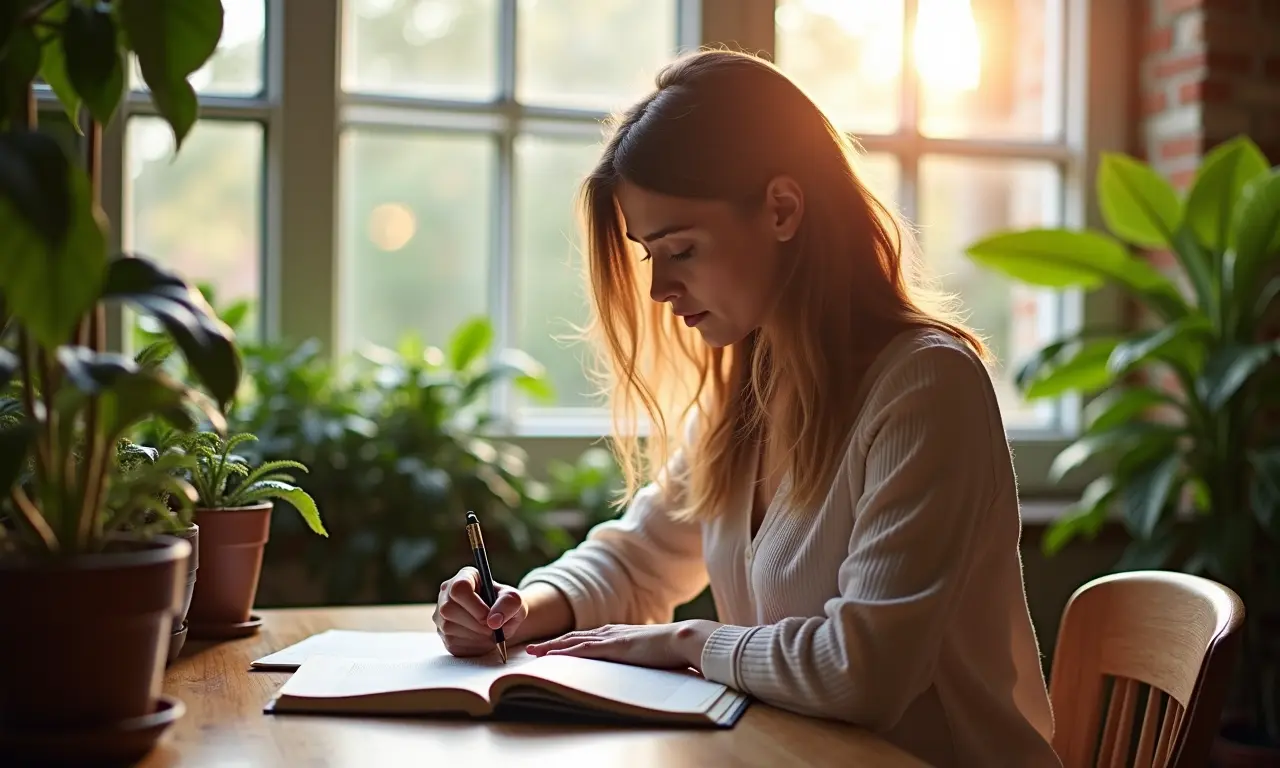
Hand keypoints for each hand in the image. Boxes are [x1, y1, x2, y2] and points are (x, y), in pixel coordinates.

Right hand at [434, 566, 525, 656]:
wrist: (503, 621)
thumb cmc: (506, 605)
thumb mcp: (514, 599)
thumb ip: (508, 604)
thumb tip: (493, 622)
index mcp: (465, 577)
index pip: (459, 588)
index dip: (474, 605)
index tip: (490, 616)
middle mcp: (447, 594)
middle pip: (449, 609)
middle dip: (476, 623)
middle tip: (493, 628)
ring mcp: (441, 615)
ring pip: (449, 628)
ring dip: (476, 635)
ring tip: (490, 632)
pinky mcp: (444, 636)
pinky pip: (453, 643)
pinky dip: (472, 646)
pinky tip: (482, 639)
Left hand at [526, 620, 717, 670]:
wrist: (683, 639)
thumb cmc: (673, 649)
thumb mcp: (649, 653)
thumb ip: (639, 656)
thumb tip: (637, 664)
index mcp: (619, 634)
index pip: (587, 637)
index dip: (568, 642)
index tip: (552, 647)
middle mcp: (610, 632)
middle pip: (574, 637)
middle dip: (553, 643)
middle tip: (532, 649)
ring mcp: (610, 638)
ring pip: (573, 642)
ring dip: (552, 647)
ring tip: (533, 653)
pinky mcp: (613, 647)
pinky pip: (582, 650)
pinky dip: (564, 652)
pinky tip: (551, 656)